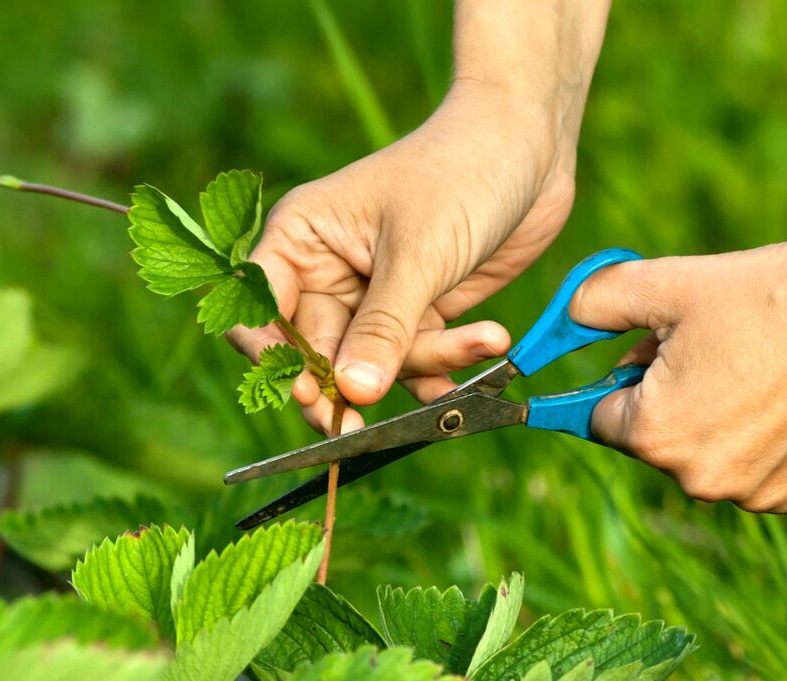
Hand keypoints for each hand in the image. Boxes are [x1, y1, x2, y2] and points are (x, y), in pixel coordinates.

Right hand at [229, 82, 577, 432]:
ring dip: (427, 361)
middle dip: (352, 383)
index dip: (273, 359)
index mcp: (301, 239)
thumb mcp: (418, 254)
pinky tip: (485, 345)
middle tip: (364, 426)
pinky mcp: (418, 310)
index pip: (257, 312)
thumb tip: (348, 393)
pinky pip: (417, 358)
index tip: (307, 393)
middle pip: (314, 354)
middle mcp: (327, 271)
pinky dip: (446, 364)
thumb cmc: (460, 174)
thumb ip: (381, 329)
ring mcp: (374, 294)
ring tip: (487, 339)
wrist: (529, 147)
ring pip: (375, 363)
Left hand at [570, 228, 786, 512]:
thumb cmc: (766, 292)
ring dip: (721, 422)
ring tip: (762, 364)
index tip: (648, 352)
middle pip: (658, 442)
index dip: (624, 380)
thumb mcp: (664, 284)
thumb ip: (593, 302)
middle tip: (714, 345)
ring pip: (713, 458)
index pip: (603, 418)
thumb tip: (565, 318)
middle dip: (671, 398)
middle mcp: (701, 482)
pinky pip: (765, 471)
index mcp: (654, 437)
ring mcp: (759, 496)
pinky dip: (771, 440)